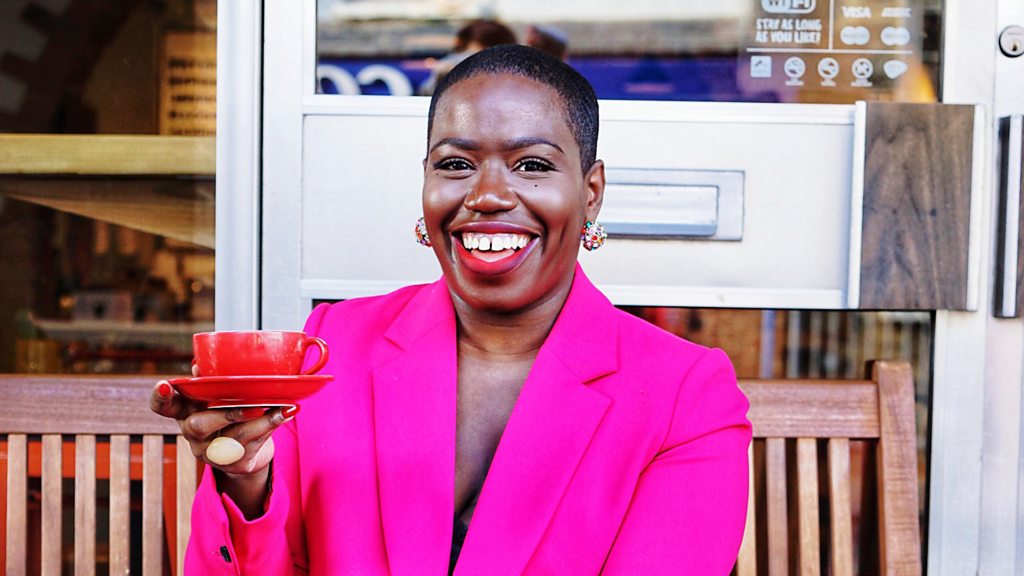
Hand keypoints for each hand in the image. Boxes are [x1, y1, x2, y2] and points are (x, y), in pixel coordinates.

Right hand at [149, 372, 297, 516]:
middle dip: (225, 413)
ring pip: (233, 436)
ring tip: (281, 408)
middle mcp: (193, 434)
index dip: (160, 397)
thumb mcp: (219, 398)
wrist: (248, 454)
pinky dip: (272, 426)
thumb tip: (200, 363)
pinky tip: (286, 413)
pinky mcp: (233, 463)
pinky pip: (253, 444)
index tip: (164, 384)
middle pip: (198, 426)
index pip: (163, 406)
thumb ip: (213, 382)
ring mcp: (211, 452)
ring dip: (260, 420)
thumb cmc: (230, 415)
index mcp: (186, 411)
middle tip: (250, 405)